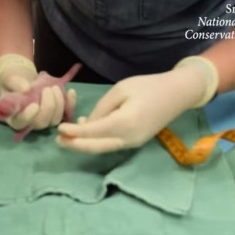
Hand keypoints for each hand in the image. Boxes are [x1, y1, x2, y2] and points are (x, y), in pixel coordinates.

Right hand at [0, 54, 75, 129]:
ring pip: (55, 120)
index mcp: (14, 117)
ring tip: (55, 88)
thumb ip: (15, 83)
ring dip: (59, 104)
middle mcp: (30, 122)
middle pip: (41, 123)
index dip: (28, 116)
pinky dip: (71, 103)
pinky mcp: (55, 114)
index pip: (21, 122)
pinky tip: (71, 91)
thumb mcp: (10, 79)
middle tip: (47, 89)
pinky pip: (67, 114)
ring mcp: (44, 120)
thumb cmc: (13, 83)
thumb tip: (26, 88)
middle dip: (48, 107)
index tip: (34, 105)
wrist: (24, 81)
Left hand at [56, 56, 218, 152]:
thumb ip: (102, 108)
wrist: (177, 94)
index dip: (74, 133)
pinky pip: (111, 144)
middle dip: (75, 145)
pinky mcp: (135, 142)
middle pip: (96, 147)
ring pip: (103, 148)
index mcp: (124, 122)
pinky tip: (87, 132)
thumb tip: (87, 124)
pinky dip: (97, 141)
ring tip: (67, 139)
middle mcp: (128, 138)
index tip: (59, 129)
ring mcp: (133, 143)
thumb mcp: (121, 90)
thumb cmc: (148, 86)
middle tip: (57, 141)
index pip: (93, 132)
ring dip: (84, 145)